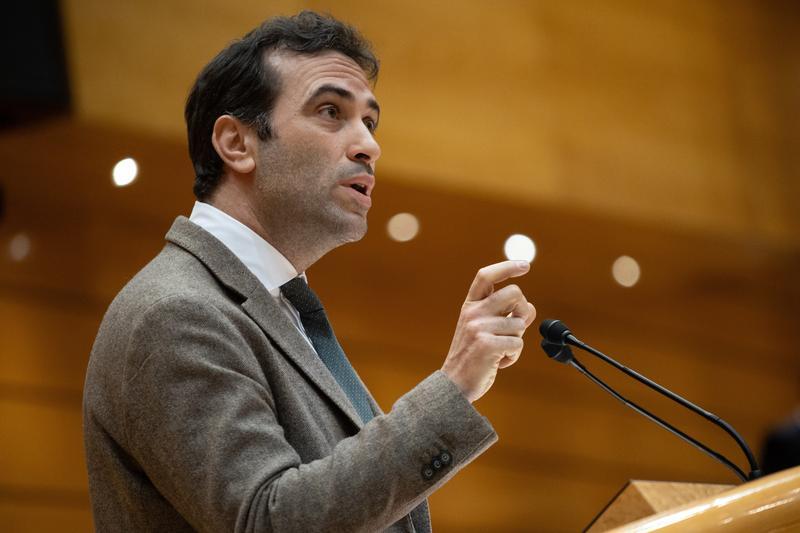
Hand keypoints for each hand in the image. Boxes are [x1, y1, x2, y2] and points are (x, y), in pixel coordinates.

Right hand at [441, 261, 535, 402]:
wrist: (454, 384)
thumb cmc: (473, 357)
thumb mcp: (484, 330)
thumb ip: (504, 316)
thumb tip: (529, 307)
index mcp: (470, 306)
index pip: (486, 276)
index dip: (506, 267)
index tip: (524, 265)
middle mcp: (473, 313)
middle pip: (514, 293)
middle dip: (523, 310)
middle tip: (514, 327)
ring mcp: (478, 328)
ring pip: (520, 323)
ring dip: (516, 340)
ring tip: (499, 351)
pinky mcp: (487, 345)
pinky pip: (518, 344)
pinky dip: (513, 356)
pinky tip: (499, 362)